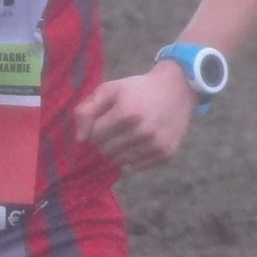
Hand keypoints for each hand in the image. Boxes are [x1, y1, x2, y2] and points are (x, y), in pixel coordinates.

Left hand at [73, 62, 197, 169]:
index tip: (106, 118)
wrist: (176, 89)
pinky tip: (142, 141)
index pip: (93, 136)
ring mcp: (156, 144)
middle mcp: (143, 131)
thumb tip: (80, 139)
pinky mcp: (166, 153)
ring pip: (119, 161)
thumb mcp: (108, 90)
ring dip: (119, 150)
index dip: (95, 127)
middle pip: (105, 150)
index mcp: (126, 112)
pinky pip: (137, 167)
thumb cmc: (136, 89)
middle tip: (117, 126)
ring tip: (129, 133)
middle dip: (105, 140)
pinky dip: (135, 157)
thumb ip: (86, 111)